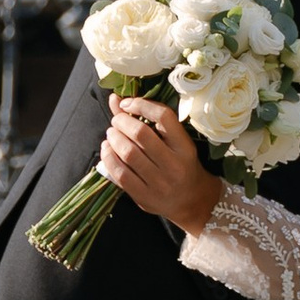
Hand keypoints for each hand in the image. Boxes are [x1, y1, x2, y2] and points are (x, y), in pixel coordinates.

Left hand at [98, 96, 218, 229]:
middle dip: (122, 122)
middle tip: (116, 122)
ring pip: (128, 153)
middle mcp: (174, 164)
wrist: (192, 201)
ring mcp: (159, 183)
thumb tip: (115, 99)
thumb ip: (146, 119)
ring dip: (113, 138)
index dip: (141, 104)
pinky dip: (108, 158)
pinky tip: (107, 151)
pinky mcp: (144, 197)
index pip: (164, 117)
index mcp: (185, 147)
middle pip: (141, 134)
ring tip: (111, 134)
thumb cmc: (182, 165)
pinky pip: (120, 174)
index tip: (127, 104)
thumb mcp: (174, 141)